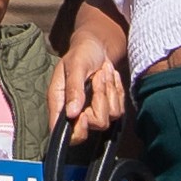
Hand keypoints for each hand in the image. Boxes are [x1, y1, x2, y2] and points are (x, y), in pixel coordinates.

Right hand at [49, 14, 127, 132]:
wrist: (98, 46)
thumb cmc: (82, 53)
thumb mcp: (75, 65)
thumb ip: (73, 89)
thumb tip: (72, 114)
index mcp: (60, 104)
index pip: (65, 134)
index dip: (78, 129)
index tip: (84, 114)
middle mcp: (75, 112)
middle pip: (95, 125)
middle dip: (100, 101)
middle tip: (96, 79)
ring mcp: (93, 111)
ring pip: (111, 116)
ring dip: (109, 91)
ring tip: (102, 74)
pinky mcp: (108, 108)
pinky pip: (120, 109)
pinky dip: (117, 91)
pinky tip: (109, 79)